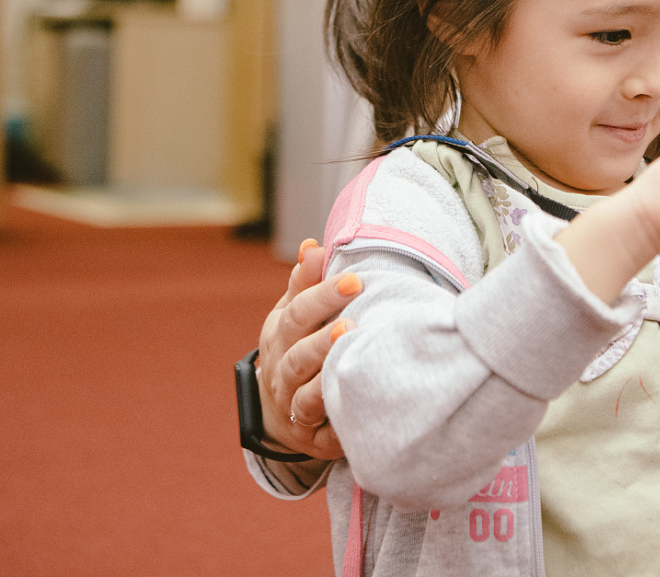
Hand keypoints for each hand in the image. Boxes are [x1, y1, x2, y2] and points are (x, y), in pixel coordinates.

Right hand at [256, 240, 361, 458]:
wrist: (279, 411)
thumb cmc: (296, 347)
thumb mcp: (294, 314)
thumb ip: (305, 283)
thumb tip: (313, 246)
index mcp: (280, 336)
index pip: (296, 314)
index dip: (322, 296)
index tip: (354, 280)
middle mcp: (282, 372)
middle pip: (298, 354)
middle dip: (323, 337)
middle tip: (351, 321)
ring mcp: (293, 406)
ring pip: (305, 394)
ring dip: (327, 377)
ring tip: (351, 354)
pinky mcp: (314, 437)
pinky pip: (323, 432)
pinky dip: (337, 420)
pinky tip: (357, 403)